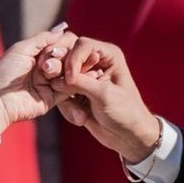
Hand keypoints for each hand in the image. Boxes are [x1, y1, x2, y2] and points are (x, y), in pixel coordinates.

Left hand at [0, 31, 76, 127]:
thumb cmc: (5, 71)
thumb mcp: (23, 49)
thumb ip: (44, 38)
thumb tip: (63, 27)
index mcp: (38, 53)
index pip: (61, 43)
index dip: (61, 44)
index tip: (50, 50)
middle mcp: (46, 67)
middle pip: (68, 56)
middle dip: (60, 56)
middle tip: (45, 64)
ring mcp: (50, 82)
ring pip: (69, 70)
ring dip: (58, 69)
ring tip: (46, 73)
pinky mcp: (53, 98)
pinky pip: (69, 89)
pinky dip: (66, 83)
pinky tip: (54, 83)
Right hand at [37, 32, 163, 167]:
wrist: (128, 136)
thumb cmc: (125, 112)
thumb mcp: (103, 94)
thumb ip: (79, 82)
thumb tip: (55, 78)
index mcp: (107, 55)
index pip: (81, 45)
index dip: (72, 60)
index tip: (70, 79)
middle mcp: (94, 62)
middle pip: (65, 58)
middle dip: (62, 77)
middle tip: (63, 92)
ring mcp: (83, 78)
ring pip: (59, 78)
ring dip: (66, 98)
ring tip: (81, 115)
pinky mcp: (76, 93)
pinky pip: (60, 94)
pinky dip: (67, 107)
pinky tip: (81, 119)